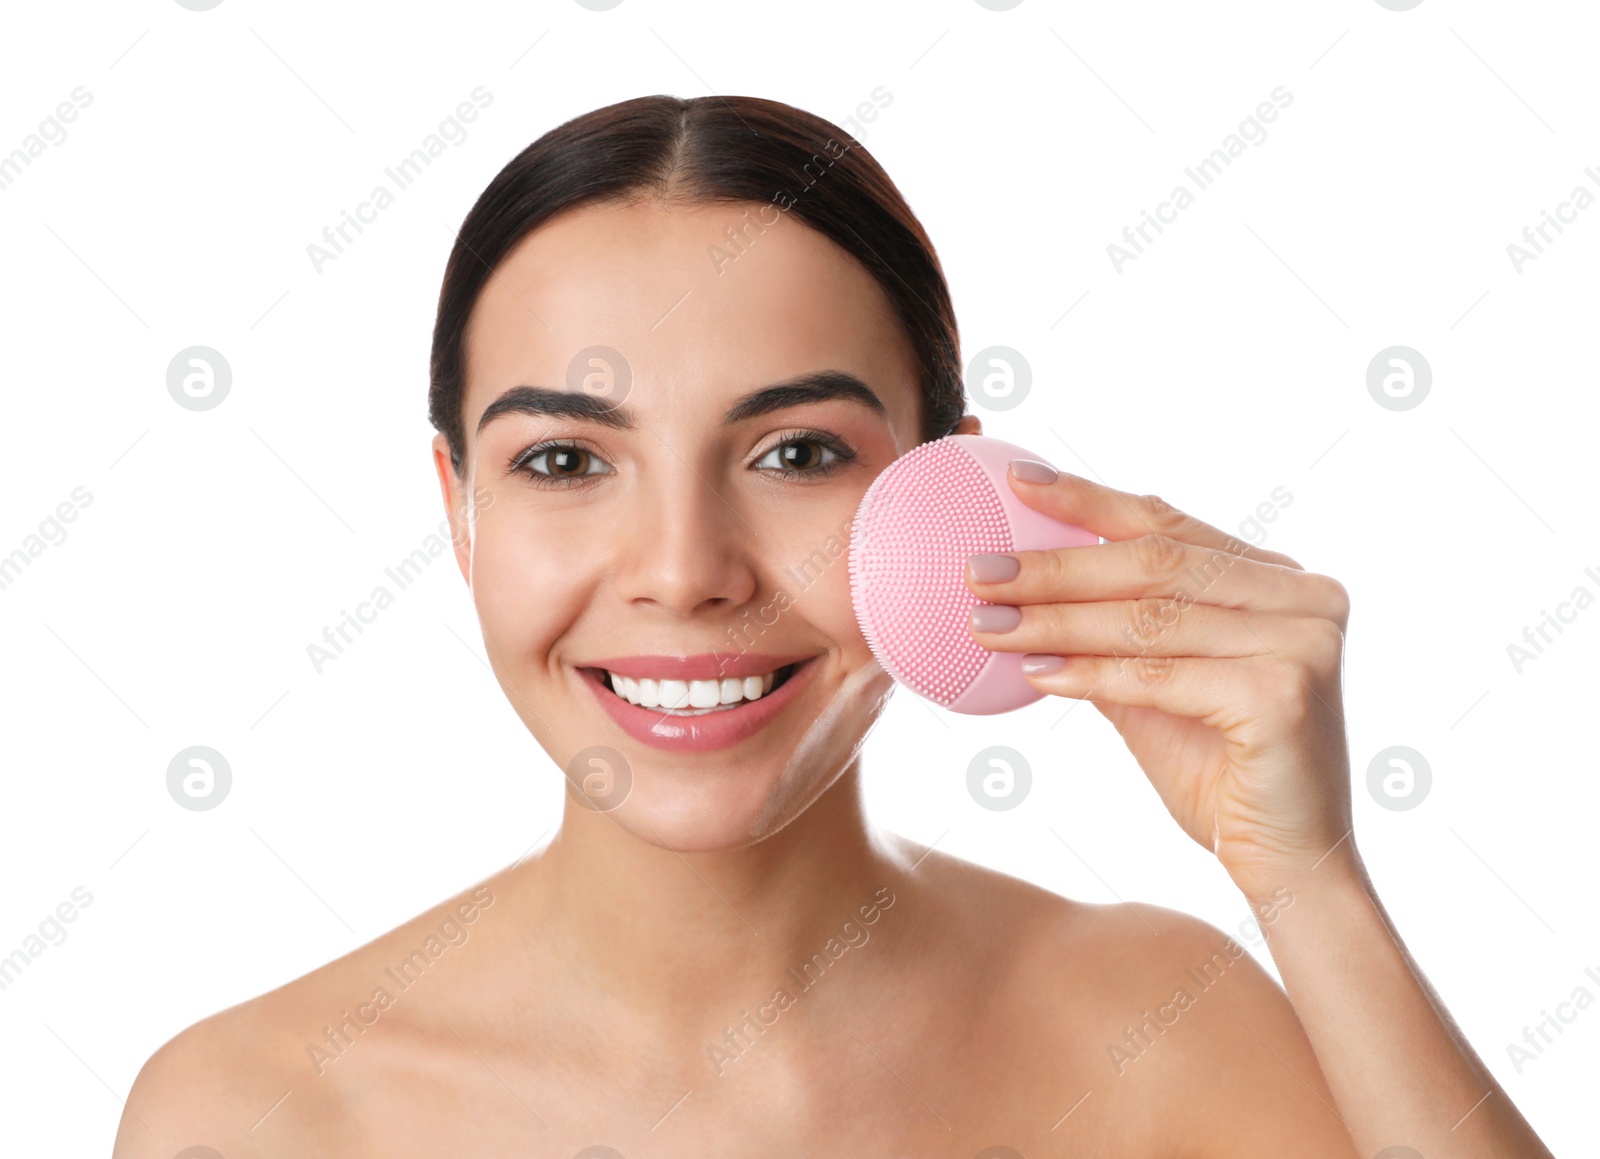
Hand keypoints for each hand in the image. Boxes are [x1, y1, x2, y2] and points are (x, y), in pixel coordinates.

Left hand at [965, 463, 1354, 897]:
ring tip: (988, 623)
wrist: (1286, 864)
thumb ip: (1114, 634)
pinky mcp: (1285, 691)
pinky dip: (1090, 673)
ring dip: (1056, 620)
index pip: (1169, 525)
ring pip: (1150, 618)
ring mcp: (1302, 639)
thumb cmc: (1220, 773)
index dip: (1090, 500)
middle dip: (1055, 566)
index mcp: (1279, 579)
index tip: (1019, 482)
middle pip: (1154, 565)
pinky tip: (1035, 674)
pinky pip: (1159, 673)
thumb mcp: (1156, 687)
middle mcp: (1304, 595)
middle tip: (978, 570)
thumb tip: (1024, 586)